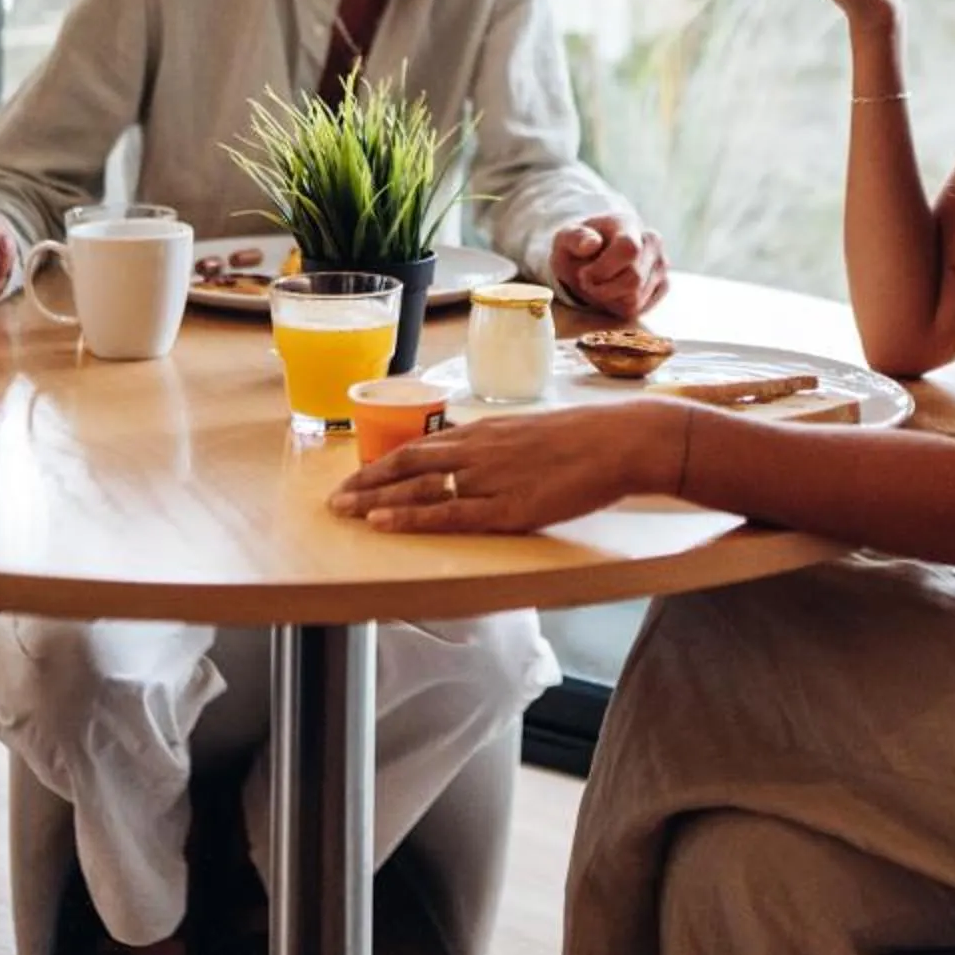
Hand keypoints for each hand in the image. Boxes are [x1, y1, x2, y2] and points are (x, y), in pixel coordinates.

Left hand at [329, 400, 690, 533]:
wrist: (620, 440)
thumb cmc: (586, 438)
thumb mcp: (532, 432)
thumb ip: (500, 446)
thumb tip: (479, 456)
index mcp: (483, 431)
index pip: (420, 447)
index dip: (384, 464)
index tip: (356, 477)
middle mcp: (476, 450)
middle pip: (407, 465)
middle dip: (366, 483)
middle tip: (334, 501)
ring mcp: (488, 478)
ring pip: (418, 488)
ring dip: (375, 500)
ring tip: (343, 512)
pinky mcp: (507, 506)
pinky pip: (448, 514)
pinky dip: (411, 518)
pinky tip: (383, 523)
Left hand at [551, 215, 668, 316]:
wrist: (595, 253)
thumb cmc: (579, 247)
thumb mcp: (565, 239)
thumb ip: (574, 238)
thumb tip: (591, 244)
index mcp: (628, 224)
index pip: (630, 249)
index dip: (604, 269)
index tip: (583, 274)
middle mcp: (652, 242)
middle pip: (633, 280)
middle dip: (603, 290)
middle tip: (587, 284)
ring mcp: (661, 265)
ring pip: (636, 300)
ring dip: (609, 300)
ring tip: (599, 285)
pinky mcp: (664, 285)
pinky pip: (640, 309)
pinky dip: (620, 307)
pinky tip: (612, 293)